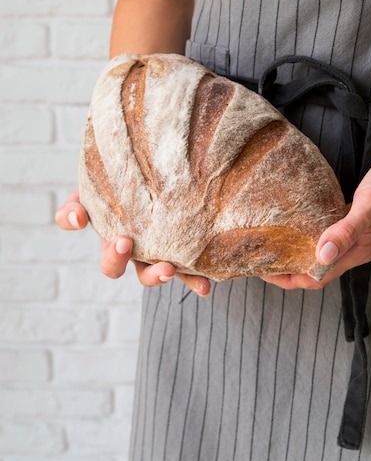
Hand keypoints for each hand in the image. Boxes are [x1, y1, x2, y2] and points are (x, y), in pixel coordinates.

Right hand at [55, 190, 210, 295]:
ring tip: (169, 270)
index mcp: (114, 242)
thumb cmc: (114, 186)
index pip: (110, 260)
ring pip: (156, 273)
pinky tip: (205, 287)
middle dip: (128, 263)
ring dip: (161, 275)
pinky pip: (189, 269)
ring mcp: (157, 253)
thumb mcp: (90, 192)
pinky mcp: (180, 250)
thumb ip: (74, 206)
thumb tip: (76, 218)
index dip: (112, 256)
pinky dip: (195, 280)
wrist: (145, 173)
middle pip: (128, 270)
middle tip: (128, 244)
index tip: (121, 240)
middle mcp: (135, 252)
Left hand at [262, 128, 370, 290]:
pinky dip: (307, 237)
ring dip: (295, 254)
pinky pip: (325, 237)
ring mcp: (353, 237)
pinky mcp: (351, 223)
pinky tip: (293, 226)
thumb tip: (322, 254)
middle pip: (314, 270)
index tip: (263, 271)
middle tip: (259, 258)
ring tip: (270, 245)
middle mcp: (353, 250)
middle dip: (286, 269)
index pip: (316, 278)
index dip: (289, 279)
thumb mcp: (369, 205)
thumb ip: (347, 231)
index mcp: (357, 252)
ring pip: (318, 254)